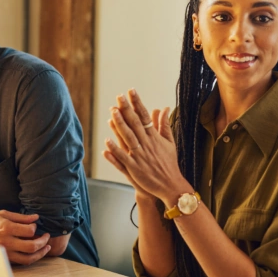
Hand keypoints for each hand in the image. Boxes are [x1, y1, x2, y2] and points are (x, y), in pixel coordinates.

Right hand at [0, 210, 50, 264]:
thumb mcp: (2, 214)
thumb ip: (20, 217)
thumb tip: (36, 218)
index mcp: (6, 228)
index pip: (29, 230)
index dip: (35, 228)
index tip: (35, 226)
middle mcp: (7, 242)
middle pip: (32, 246)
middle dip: (43, 242)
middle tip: (47, 237)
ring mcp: (5, 252)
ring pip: (28, 258)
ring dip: (40, 254)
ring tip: (46, 248)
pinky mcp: (4, 258)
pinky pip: (21, 262)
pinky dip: (30, 258)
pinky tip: (34, 252)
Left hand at [102, 89, 192, 207]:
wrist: (171, 185)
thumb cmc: (169, 163)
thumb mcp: (170, 142)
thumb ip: (164, 124)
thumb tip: (164, 108)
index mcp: (155, 137)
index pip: (144, 116)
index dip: (137, 103)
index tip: (131, 91)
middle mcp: (147, 144)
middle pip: (135, 124)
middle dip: (127, 109)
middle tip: (119, 97)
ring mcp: (140, 156)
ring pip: (128, 138)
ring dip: (120, 125)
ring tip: (112, 112)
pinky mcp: (134, 168)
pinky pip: (123, 157)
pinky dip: (115, 150)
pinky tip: (107, 141)